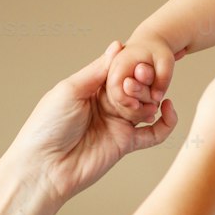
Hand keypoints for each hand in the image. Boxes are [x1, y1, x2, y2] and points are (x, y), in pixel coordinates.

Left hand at [7, 41, 177, 206]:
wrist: (45, 168)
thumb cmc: (48, 126)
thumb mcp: (70, 90)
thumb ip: (97, 70)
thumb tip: (118, 46)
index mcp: (90, 88)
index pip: (118, 70)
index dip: (131, 64)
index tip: (141, 58)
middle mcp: (105, 104)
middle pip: (134, 87)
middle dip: (142, 82)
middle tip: (144, 79)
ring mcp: (117, 124)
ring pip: (147, 107)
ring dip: (153, 99)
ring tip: (151, 97)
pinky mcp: (127, 144)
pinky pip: (154, 133)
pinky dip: (166, 122)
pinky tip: (169, 109)